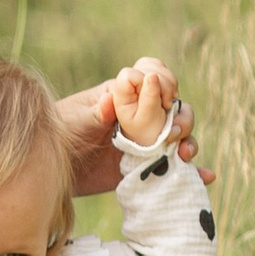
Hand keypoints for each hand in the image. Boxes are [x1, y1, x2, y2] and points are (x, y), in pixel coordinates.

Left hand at [59, 57, 210, 192]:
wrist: (49, 170)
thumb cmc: (58, 135)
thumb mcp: (74, 123)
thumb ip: (94, 113)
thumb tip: (110, 98)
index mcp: (124, 95)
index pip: (154, 78)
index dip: (165, 84)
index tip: (165, 100)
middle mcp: (140, 116)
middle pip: (174, 108)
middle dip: (181, 117)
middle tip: (175, 134)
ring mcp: (145, 142)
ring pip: (178, 137)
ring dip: (190, 142)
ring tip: (187, 156)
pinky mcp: (146, 167)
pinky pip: (173, 166)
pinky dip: (192, 171)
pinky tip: (205, 177)